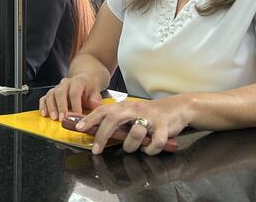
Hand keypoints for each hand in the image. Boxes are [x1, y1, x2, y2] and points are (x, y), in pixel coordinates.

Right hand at [39, 75, 102, 120]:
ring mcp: (57, 88)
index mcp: (77, 82)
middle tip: (62, 118)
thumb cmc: (88, 90)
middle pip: (60, 93)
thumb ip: (95, 99)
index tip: (77, 115)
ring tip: (54, 118)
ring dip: (51, 107)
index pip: (74, 92)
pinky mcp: (51, 93)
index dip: (75, 104)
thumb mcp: (95, 93)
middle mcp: (65, 83)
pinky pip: (44, 98)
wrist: (84, 82)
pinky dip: (43, 106)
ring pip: (50, 95)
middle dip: (61, 107)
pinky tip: (44, 114)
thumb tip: (95, 104)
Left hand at [77, 96, 192, 155]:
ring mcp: (150, 117)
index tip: (79, 127)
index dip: (90, 118)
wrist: (177, 107)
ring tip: (135, 147)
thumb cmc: (149, 114)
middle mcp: (135, 109)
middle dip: (102, 135)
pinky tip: (150, 149)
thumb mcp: (131, 112)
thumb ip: (116, 120)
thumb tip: (94, 129)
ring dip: (132, 146)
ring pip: (135, 134)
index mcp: (125, 106)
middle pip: (114, 119)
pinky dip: (151, 150)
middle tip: (96, 149)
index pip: (104, 110)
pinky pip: (154, 143)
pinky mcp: (163, 127)